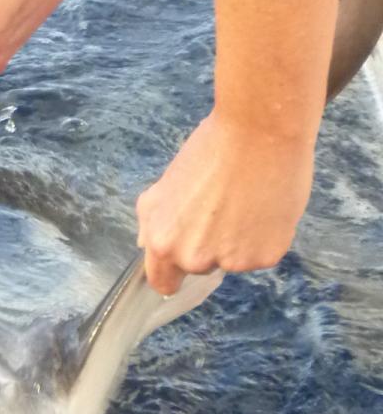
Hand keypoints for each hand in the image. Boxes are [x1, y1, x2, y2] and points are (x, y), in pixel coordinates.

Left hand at [134, 108, 315, 294]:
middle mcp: (195, 258)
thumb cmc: (211, 150)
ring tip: (245, 203)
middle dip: (206, 246)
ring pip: (233, 261)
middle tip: (220, 210)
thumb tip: (148, 244)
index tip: (179, 266)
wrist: (258, 132)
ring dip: (237, 242)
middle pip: (199, 268)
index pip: (162, 281)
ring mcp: (232, 261)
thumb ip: (154, 219)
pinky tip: (264, 207)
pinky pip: (261, 254)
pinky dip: (264, 237)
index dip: (171, 272)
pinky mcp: (266, 257)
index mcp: (163, 241)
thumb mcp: (168, 185)